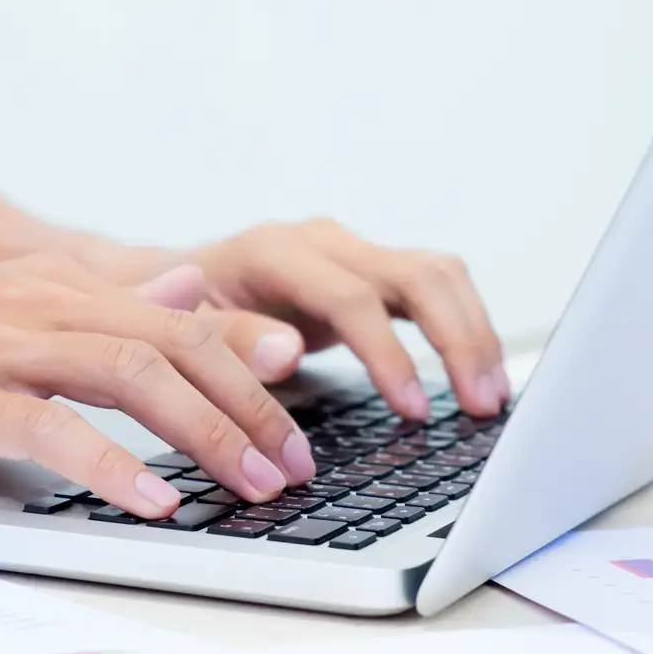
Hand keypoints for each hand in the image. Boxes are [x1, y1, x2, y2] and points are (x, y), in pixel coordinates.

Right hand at [0, 255, 316, 517]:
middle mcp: (41, 300)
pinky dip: (111, 464)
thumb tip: (188, 285)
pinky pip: (49, 426)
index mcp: (64, 284)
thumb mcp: (20, 316)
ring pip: (128, 373)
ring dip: (204, 433)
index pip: (184, 319)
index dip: (251, 368)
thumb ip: (110, 304)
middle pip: (174, 343)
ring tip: (250, 484)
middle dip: (248, 407)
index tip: (298, 422)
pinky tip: (154, 500)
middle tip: (293, 465)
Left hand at [81, 219, 510, 419]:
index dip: (388, 354)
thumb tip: (289, 350)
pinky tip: (478, 375)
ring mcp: (349, 253)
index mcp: (273, 251)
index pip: (352, 296)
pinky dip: (462, 329)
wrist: (161, 289)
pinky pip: (432, 289)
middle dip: (457, 339)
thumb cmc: (169, 318)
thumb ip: (229, 339)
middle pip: (415, 273)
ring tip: (491, 397)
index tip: (413, 412)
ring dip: (473, 333)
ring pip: (437, 274)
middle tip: (480, 406)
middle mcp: (321, 242)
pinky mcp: (367, 274)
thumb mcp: (181, 334)